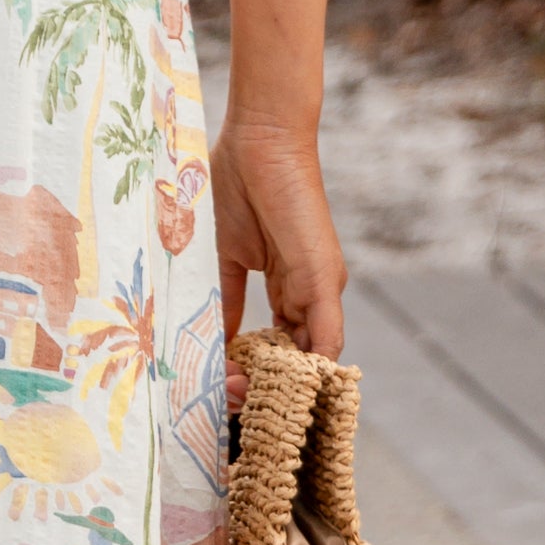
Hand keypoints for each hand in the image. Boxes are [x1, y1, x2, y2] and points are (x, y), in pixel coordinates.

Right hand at [211, 107, 346, 386]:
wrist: (261, 139)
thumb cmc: (237, 185)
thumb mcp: (225, 256)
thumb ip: (228, 300)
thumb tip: (218, 341)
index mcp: (289, 286)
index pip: (280, 345)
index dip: (256, 371)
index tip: (225, 390)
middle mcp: (311, 293)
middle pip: (297, 358)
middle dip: (267, 386)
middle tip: (230, 403)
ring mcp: (321, 289)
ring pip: (312, 357)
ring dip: (283, 385)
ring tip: (244, 405)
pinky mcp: (323, 279)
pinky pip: (325, 337)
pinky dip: (310, 367)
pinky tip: (286, 391)